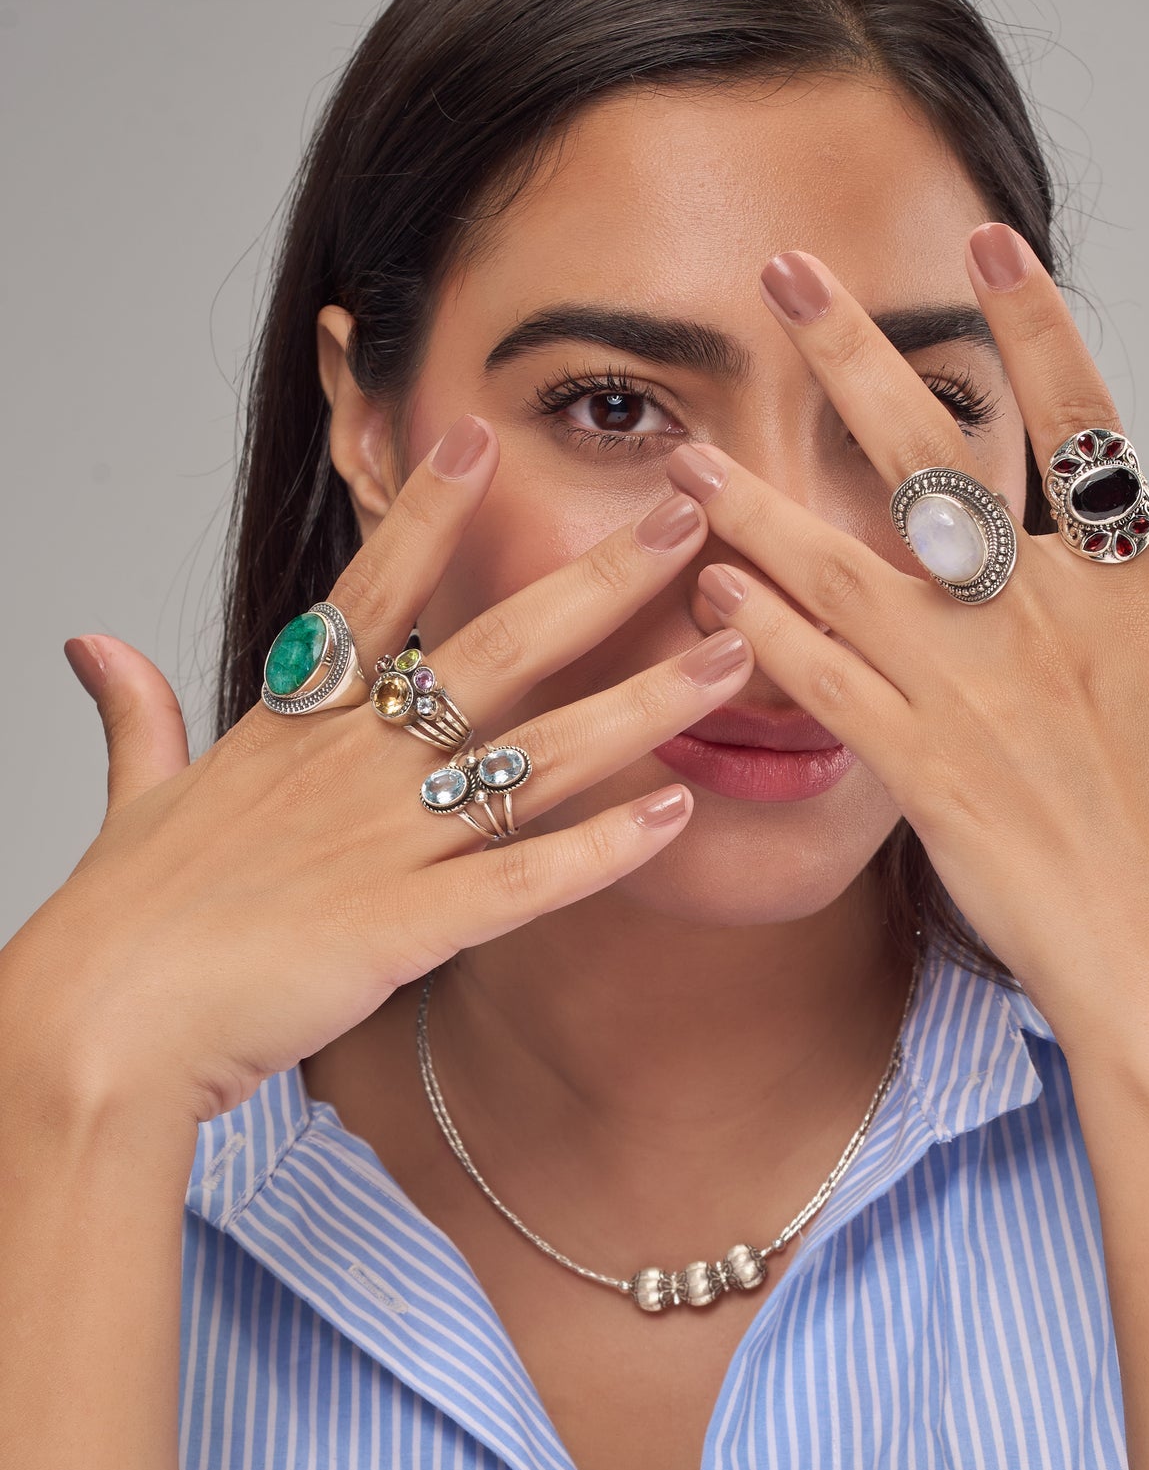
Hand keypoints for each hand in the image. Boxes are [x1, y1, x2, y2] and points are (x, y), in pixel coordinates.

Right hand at [4, 417, 753, 1124]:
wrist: (96, 1031)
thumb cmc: (120, 921)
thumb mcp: (136, 797)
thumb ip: (135, 713)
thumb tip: (94, 644)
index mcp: (292, 724)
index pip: (372, 591)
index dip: (428, 513)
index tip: (483, 438)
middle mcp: (351, 763)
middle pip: (496, 647)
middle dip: (601, 580)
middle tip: (692, 514)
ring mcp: (383, 841)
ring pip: (538, 753)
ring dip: (643, 703)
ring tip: (733, 658)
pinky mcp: (404, 927)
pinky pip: (523, 879)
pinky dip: (602, 849)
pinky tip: (676, 813)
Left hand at [662, 230, 1148, 1062]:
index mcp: (1141, 599)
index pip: (1082, 426)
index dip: (1032, 325)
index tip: (986, 240)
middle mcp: (1044, 628)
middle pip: (930, 464)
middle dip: (851, 358)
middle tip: (785, 275)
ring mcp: (974, 700)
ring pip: (845, 568)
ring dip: (757, 498)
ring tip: (683, 446)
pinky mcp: (923, 775)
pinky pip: (824, 686)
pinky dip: (760, 630)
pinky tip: (706, 582)